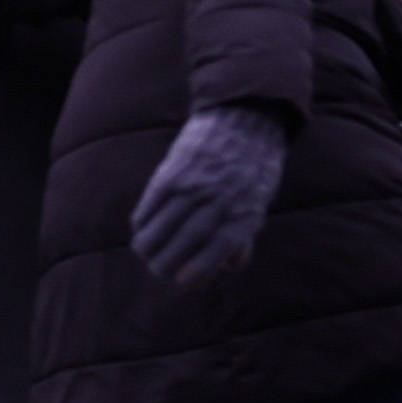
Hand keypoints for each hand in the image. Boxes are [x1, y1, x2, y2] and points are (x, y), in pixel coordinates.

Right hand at [131, 100, 294, 294]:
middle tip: (159, 271)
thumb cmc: (255, 168)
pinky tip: (142, 229)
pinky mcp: (171, 172)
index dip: (198, 270)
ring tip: (147, 254)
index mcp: (245, 209)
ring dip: (148, 248)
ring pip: (159, 228)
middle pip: (185, 241)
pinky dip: (142, 224)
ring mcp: (192, 185)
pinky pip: (148, 207)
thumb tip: (225, 268)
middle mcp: (219, 198)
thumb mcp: (259, 202)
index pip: (220, 247)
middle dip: (166, 264)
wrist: (244, 119)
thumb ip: (243, 235)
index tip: (181, 283)